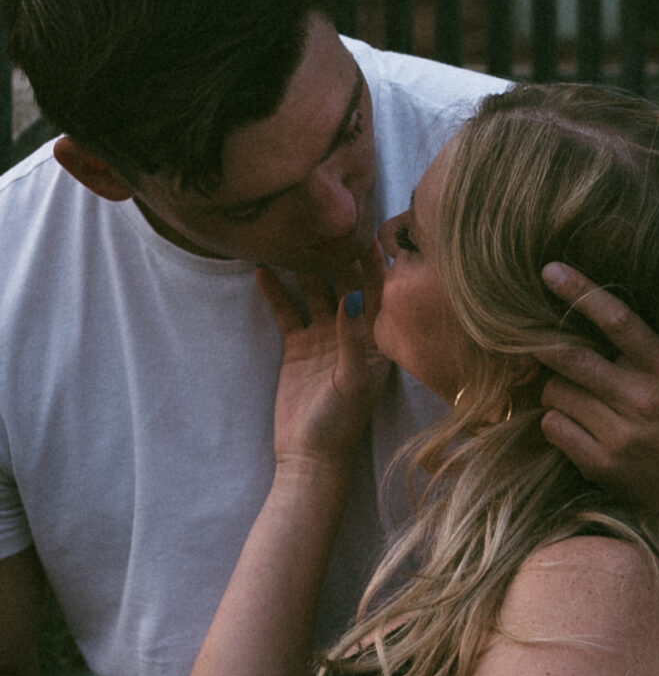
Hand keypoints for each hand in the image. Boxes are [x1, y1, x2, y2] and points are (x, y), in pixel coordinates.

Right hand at [256, 241, 388, 469]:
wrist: (309, 456)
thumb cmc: (340, 423)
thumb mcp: (352, 380)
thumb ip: (353, 337)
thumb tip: (353, 294)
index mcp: (377, 339)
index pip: (379, 290)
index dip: (375, 260)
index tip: (367, 227)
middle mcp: (353, 331)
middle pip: (346, 282)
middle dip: (338, 253)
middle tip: (325, 219)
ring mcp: (324, 336)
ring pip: (314, 290)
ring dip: (305, 265)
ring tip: (293, 233)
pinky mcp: (298, 345)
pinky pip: (286, 309)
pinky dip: (275, 290)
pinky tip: (262, 267)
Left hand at [536, 262, 658, 515]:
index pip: (619, 322)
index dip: (581, 293)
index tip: (549, 270)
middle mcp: (642, 401)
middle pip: (571, 360)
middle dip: (543, 344)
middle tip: (531, 336)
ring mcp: (620, 436)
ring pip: (556, 393)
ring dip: (554, 386)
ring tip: (569, 386)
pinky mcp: (601, 464)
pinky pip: (553, 426)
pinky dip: (554, 419)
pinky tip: (571, 418)